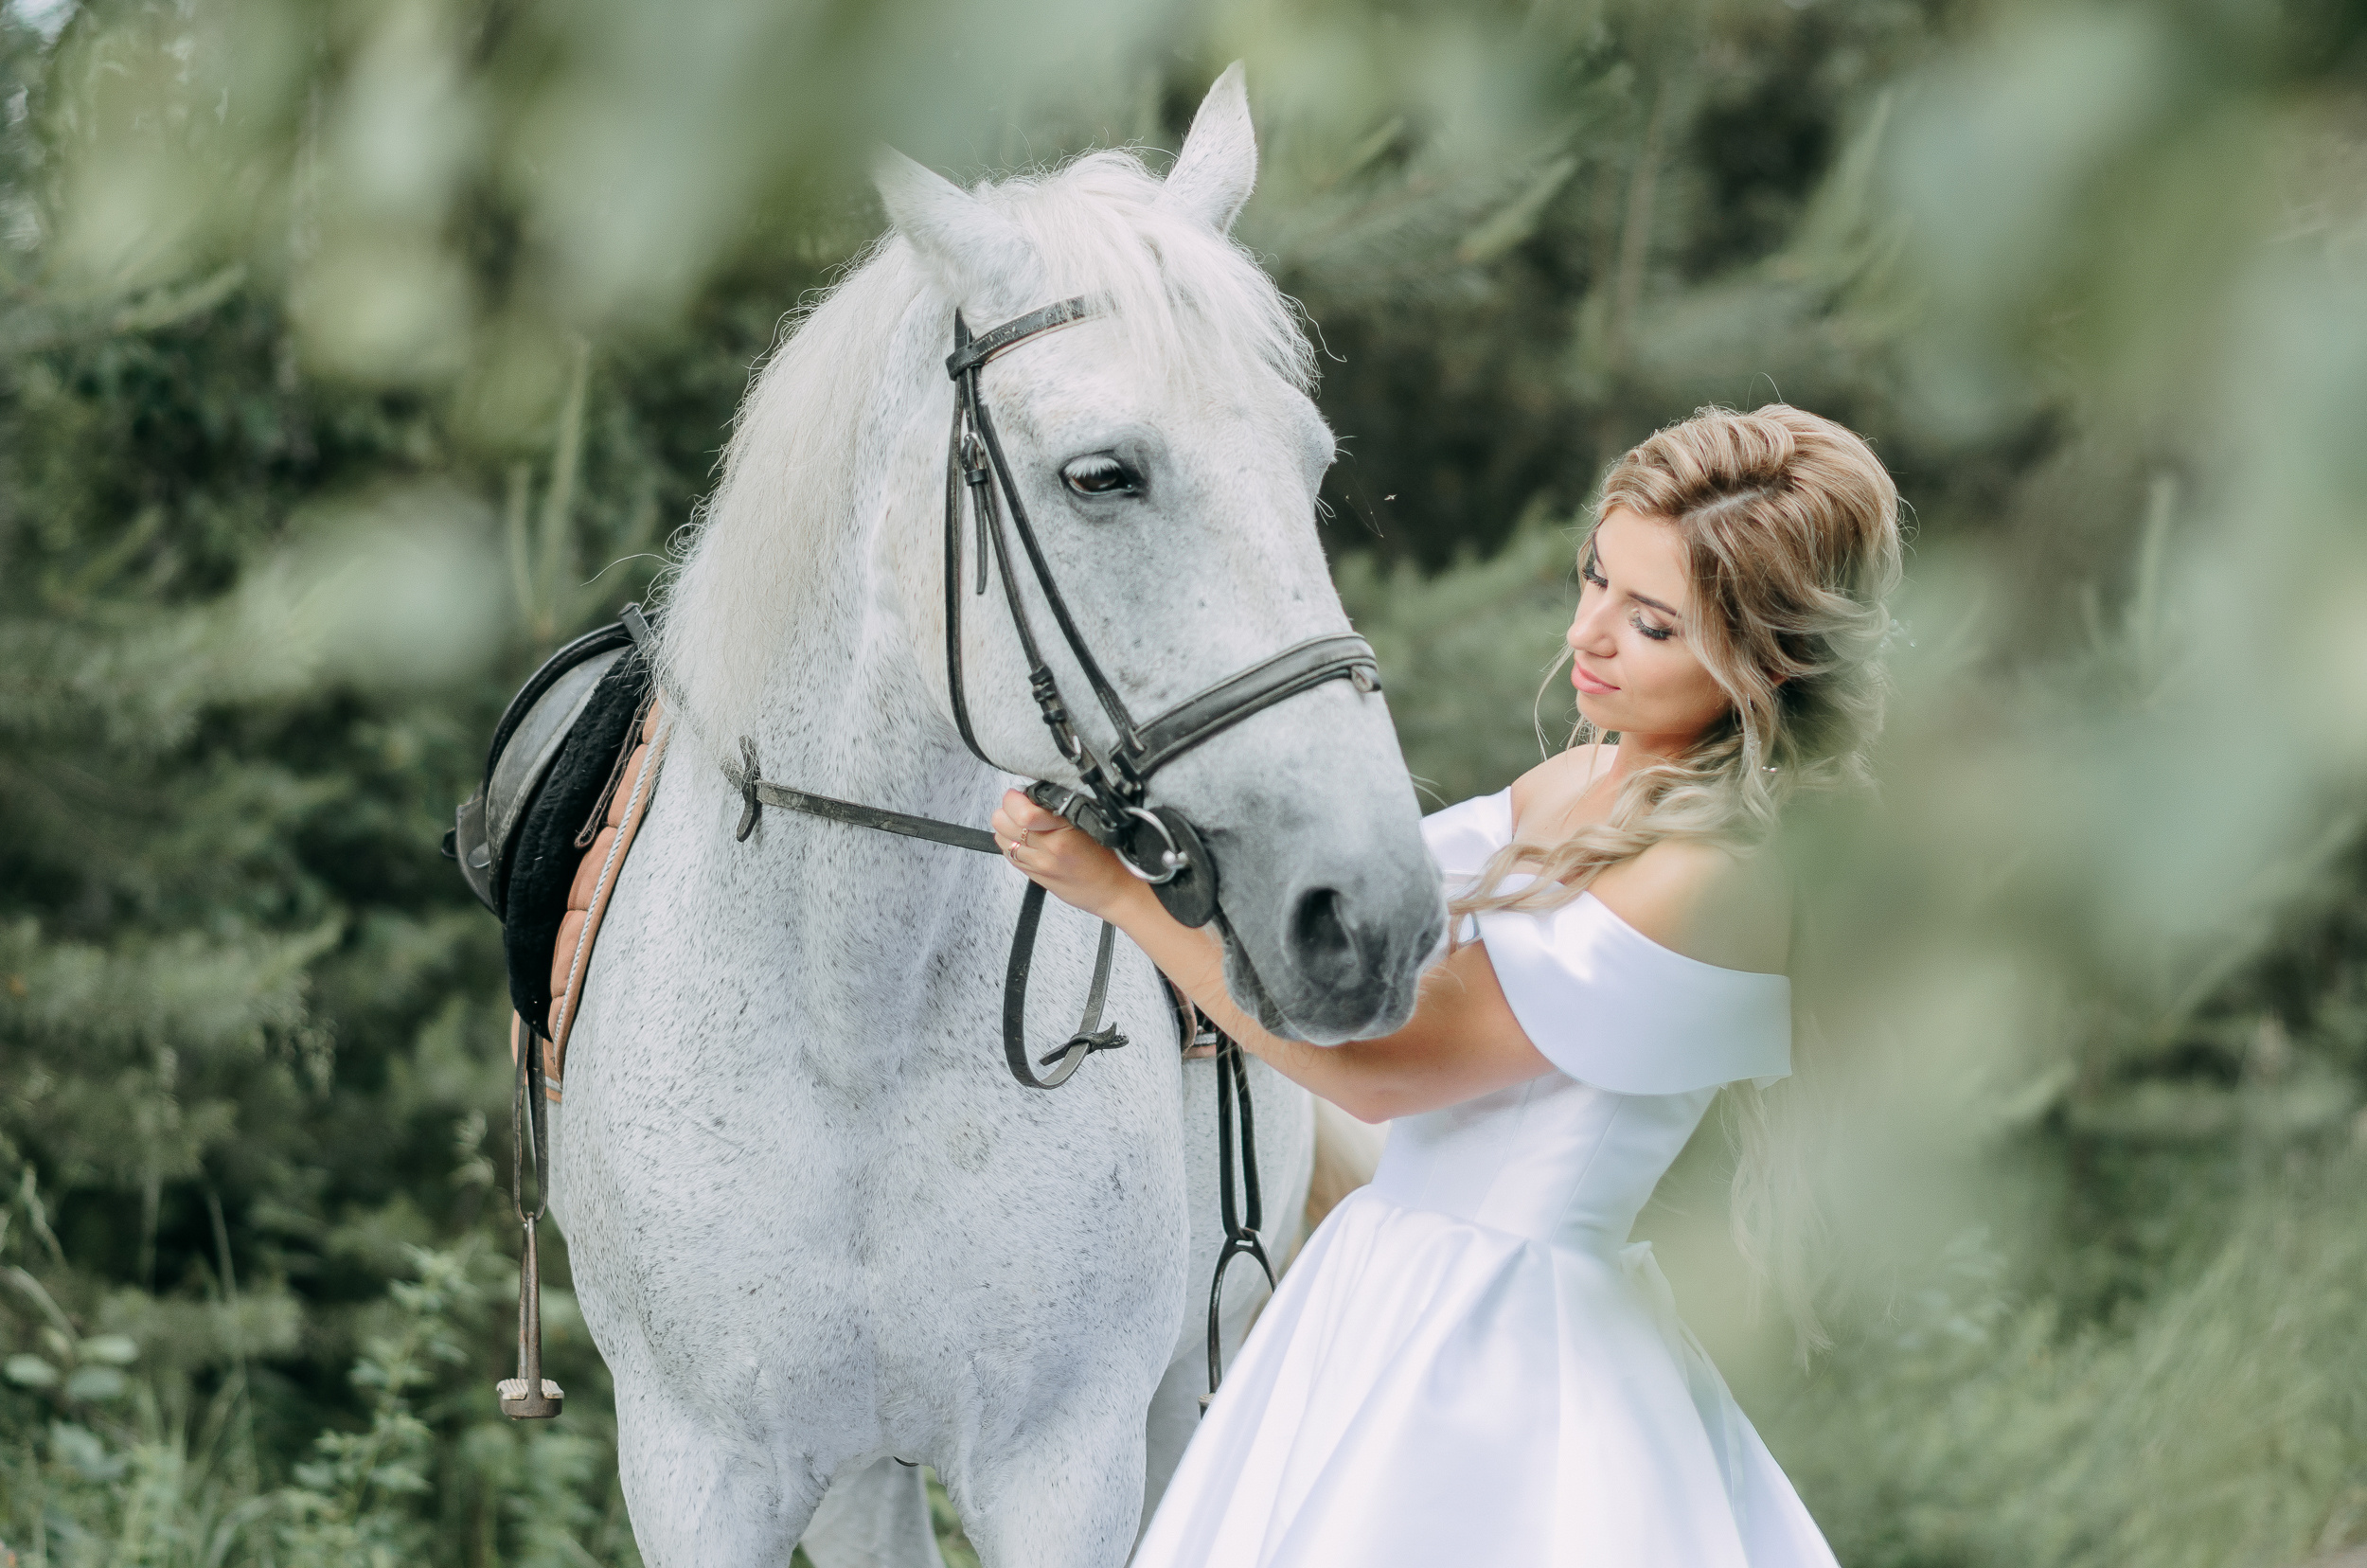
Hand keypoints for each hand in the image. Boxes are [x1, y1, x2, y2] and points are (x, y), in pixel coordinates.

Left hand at [991, 789, 1138, 920]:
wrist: (1117, 891)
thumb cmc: (1112, 858)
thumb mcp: (1093, 821)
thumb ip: (1064, 807)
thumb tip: (1037, 793)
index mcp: (1064, 831)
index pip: (1021, 811)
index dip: (1015, 798)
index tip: (1021, 794)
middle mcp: (1048, 848)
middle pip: (1002, 822)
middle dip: (1007, 810)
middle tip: (1021, 807)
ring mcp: (1039, 864)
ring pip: (1001, 838)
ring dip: (1008, 828)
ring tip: (1024, 825)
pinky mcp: (1034, 876)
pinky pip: (1008, 855)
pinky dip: (1011, 844)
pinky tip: (1028, 841)